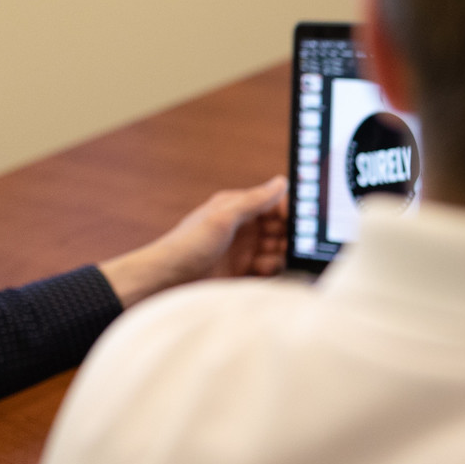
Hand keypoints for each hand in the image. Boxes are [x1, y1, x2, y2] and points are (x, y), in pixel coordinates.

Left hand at [99, 177, 287, 308]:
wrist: (166, 282)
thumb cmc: (187, 246)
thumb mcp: (223, 217)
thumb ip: (254, 200)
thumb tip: (281, 182)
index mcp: (236, 208)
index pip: (273, 203)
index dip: (288, 211)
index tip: (299, 221)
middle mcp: (243, 228)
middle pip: (280, 228)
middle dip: (286, 236)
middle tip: (282, 244)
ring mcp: (243, 251)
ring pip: (277, 249)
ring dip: (277, 255)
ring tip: (263, 260)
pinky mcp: (243, 272)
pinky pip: (269, 269)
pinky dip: (270, 270)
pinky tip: (260, 271)